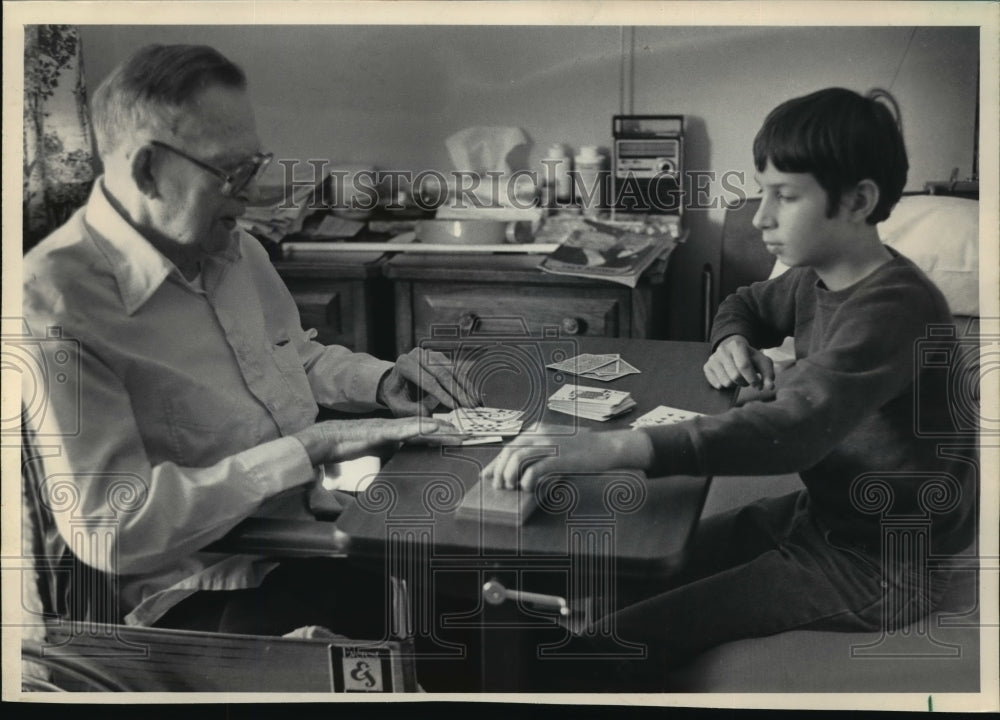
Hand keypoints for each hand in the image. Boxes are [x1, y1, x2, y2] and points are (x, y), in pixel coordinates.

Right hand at [293, 417, 464, 466]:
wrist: (326, 441)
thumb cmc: (347, 449)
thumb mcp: (374, 461)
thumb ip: (387, 465)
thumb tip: (392, 485)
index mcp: (396, 438)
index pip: (424, 439)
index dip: (443, 440)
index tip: (460, 443)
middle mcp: (396, 431)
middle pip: (428, 432)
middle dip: (449, 434)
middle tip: (470, 437)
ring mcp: (390, 429)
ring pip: (421, 429)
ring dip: (442, 430)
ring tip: (460, 432)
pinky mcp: (382, 431)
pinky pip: (405, 429)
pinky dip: (421, 427)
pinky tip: (436, 426)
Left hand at [377, 347, 480, 416]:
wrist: (394, 383)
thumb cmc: (396, 396)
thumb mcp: (398, 406)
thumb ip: (413, 410)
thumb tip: (429, 414)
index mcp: (405, 365)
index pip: (428, 380)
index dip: (443, 394)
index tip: (455, 406)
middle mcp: (417, 355)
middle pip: (442, 373)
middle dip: (458, 391)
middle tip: (469, 406)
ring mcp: (429, 354)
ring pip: (452, 369)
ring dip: (464, 386)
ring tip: (474, 402)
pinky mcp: (439, 357)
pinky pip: (455, 369)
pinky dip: (464, 383)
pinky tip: (472, 394)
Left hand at [480, 429, 653, 491]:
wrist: (607, 446)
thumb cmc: (583, 449)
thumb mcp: (557, 444)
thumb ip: (539, 451)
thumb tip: (518, 470)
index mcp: (538, 430)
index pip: (510, 446)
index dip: (496, 462)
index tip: (488, 476)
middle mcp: (541, 434)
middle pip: (510, 451)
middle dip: (500, 471)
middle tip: (499, 486)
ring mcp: (550, 444)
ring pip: (518, 458)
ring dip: (510, 475)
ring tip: (512, 488)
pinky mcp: (560, 457)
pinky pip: (535, 469)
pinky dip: (527, 480)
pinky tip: (529, 487)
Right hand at [703, 335, 774, 390]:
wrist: (734, 349)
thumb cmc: (751, 358)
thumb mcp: (762, 362)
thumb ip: (768, 374)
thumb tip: (770, 387)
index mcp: (737, 345)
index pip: (744, 366)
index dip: (752, 379)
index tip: (758, 386)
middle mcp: (723, 350)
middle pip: (735, 376)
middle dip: (744, 383)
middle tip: (748, 381)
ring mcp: (713, 358)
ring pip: (725, 382)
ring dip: (735, 385)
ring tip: (738, 379)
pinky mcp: (707, 366)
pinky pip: (716, 384)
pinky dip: (725, 386)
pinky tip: (729, 379)